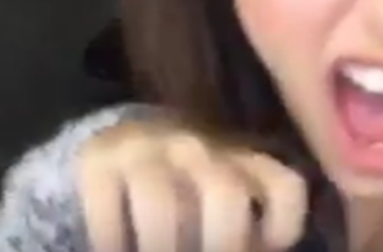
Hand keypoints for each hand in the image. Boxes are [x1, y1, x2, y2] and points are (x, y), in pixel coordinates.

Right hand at [78, 119, 308, 251]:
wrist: (118, 141)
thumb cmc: (187, 187)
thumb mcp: (223, 197)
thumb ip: (242, 227)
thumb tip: (253, 247)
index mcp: (242, 159)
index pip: (283, 186)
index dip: (282, 227)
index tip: (264, 248)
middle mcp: (199, 148)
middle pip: (225, 196)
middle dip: (221, 242)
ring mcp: (147, 149)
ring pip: (161, 206)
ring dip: (162, 246)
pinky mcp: (98, 159)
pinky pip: (106, 210)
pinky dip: (112, 243)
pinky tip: (117, 250)